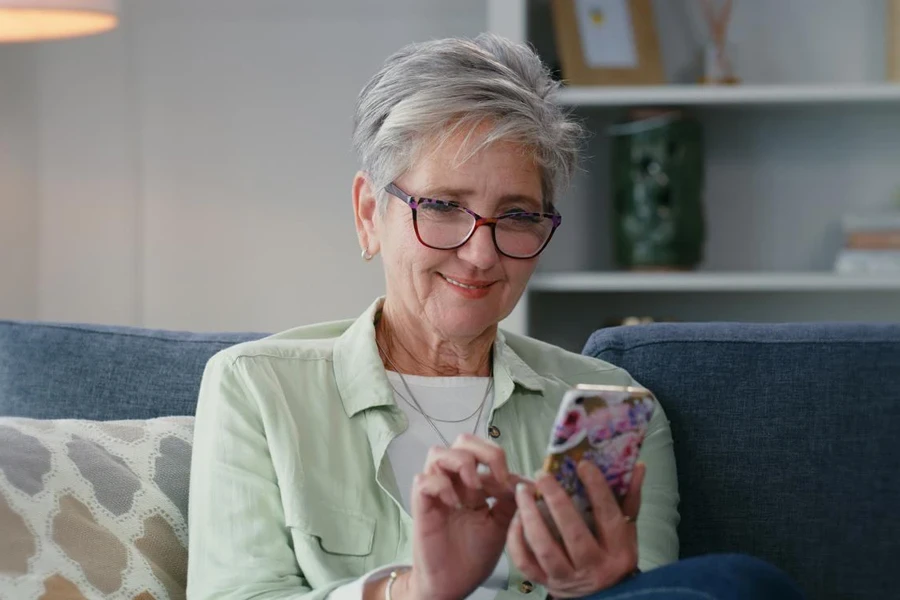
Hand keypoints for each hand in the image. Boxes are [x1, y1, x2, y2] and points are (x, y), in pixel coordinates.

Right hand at [402, 434, 521, 599]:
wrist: (454, 584)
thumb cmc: (474, 555)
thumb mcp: (501, 525)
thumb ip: (511, 502)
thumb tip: (527, 481)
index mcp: (474, 483)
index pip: (486, 452)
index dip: (502, 463)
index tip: (515, 487)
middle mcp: (454, 481)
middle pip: (462, 440)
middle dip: (484, 451)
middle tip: (496, 476)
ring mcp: (436, 491)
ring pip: (438, 452)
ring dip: (461, 464)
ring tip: (474, 489)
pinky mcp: (421, 505)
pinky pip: (424, 480)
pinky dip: (442, 486)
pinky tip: (455, 505)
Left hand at [507, 460, 645, 598]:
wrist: (603, 598)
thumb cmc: (614, 557)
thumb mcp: (628, 531)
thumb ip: (630, 499)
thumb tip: (638, 466)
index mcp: (618, 551)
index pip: (608, 516)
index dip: (596, 488)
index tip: (582, 464)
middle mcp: (594, 566)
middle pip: (574, 533)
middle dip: (556, 500)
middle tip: (542, 475)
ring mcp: (567, 577)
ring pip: (545, 548)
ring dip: (531, 517)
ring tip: (523, 491)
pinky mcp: (546, 583)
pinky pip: (525, 562)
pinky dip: (517, 539)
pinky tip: (517, 518)